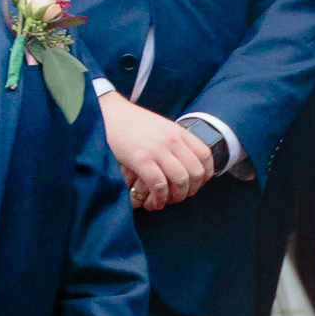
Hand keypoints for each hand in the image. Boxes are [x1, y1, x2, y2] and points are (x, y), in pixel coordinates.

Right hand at [98, 92, 213, 207]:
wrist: (108, 113)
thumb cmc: (132, 123)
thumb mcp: (161, 127)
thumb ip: (174, 141)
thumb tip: (184, 163)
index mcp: (179, 132)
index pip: (205, 155)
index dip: (206, 174)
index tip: (198, 183)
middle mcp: (172, 140)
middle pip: (196, 172)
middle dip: (191, 190)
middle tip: (180, 195)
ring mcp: (158, 150)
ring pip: (181, 180)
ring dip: (176, 197)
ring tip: (167, 200)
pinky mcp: (141, 159)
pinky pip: (159, 185)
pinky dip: (159, 198)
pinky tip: (153, 201)